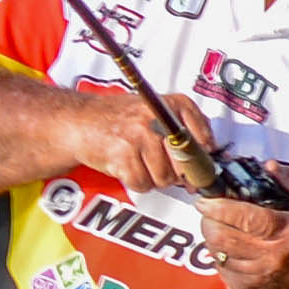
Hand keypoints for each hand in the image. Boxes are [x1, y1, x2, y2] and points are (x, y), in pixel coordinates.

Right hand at [64, 79, 209, 197]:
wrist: (82, 120)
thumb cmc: (121, 118)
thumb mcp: (157, 110)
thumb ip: (185, 129)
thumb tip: (206, 161)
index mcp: (172, 104)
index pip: (202, 137)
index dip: (201, 157)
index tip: (197, 165)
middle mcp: (157, 116)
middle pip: (185, 164)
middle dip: (176, 173)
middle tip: (160, 164)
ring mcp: (139, 135)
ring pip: (164, 178)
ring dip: (153, 178)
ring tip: (140, 161)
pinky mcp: (123, 155)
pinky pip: (143, 184)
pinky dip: (136, 182)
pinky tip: (128, 166)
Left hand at [192, 161, 288, 288]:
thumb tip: (269, 166)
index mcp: (287, 232)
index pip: (244, 218)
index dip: (218, 207)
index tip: (205, 201)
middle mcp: (272, 257)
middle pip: (221, 236)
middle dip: (208, 221)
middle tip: (209, 213)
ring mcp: (258, 278)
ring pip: (217, 254)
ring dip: (212, 239)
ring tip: (220, 229)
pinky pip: (221, 271)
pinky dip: (219, 258)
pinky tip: (230, 251)